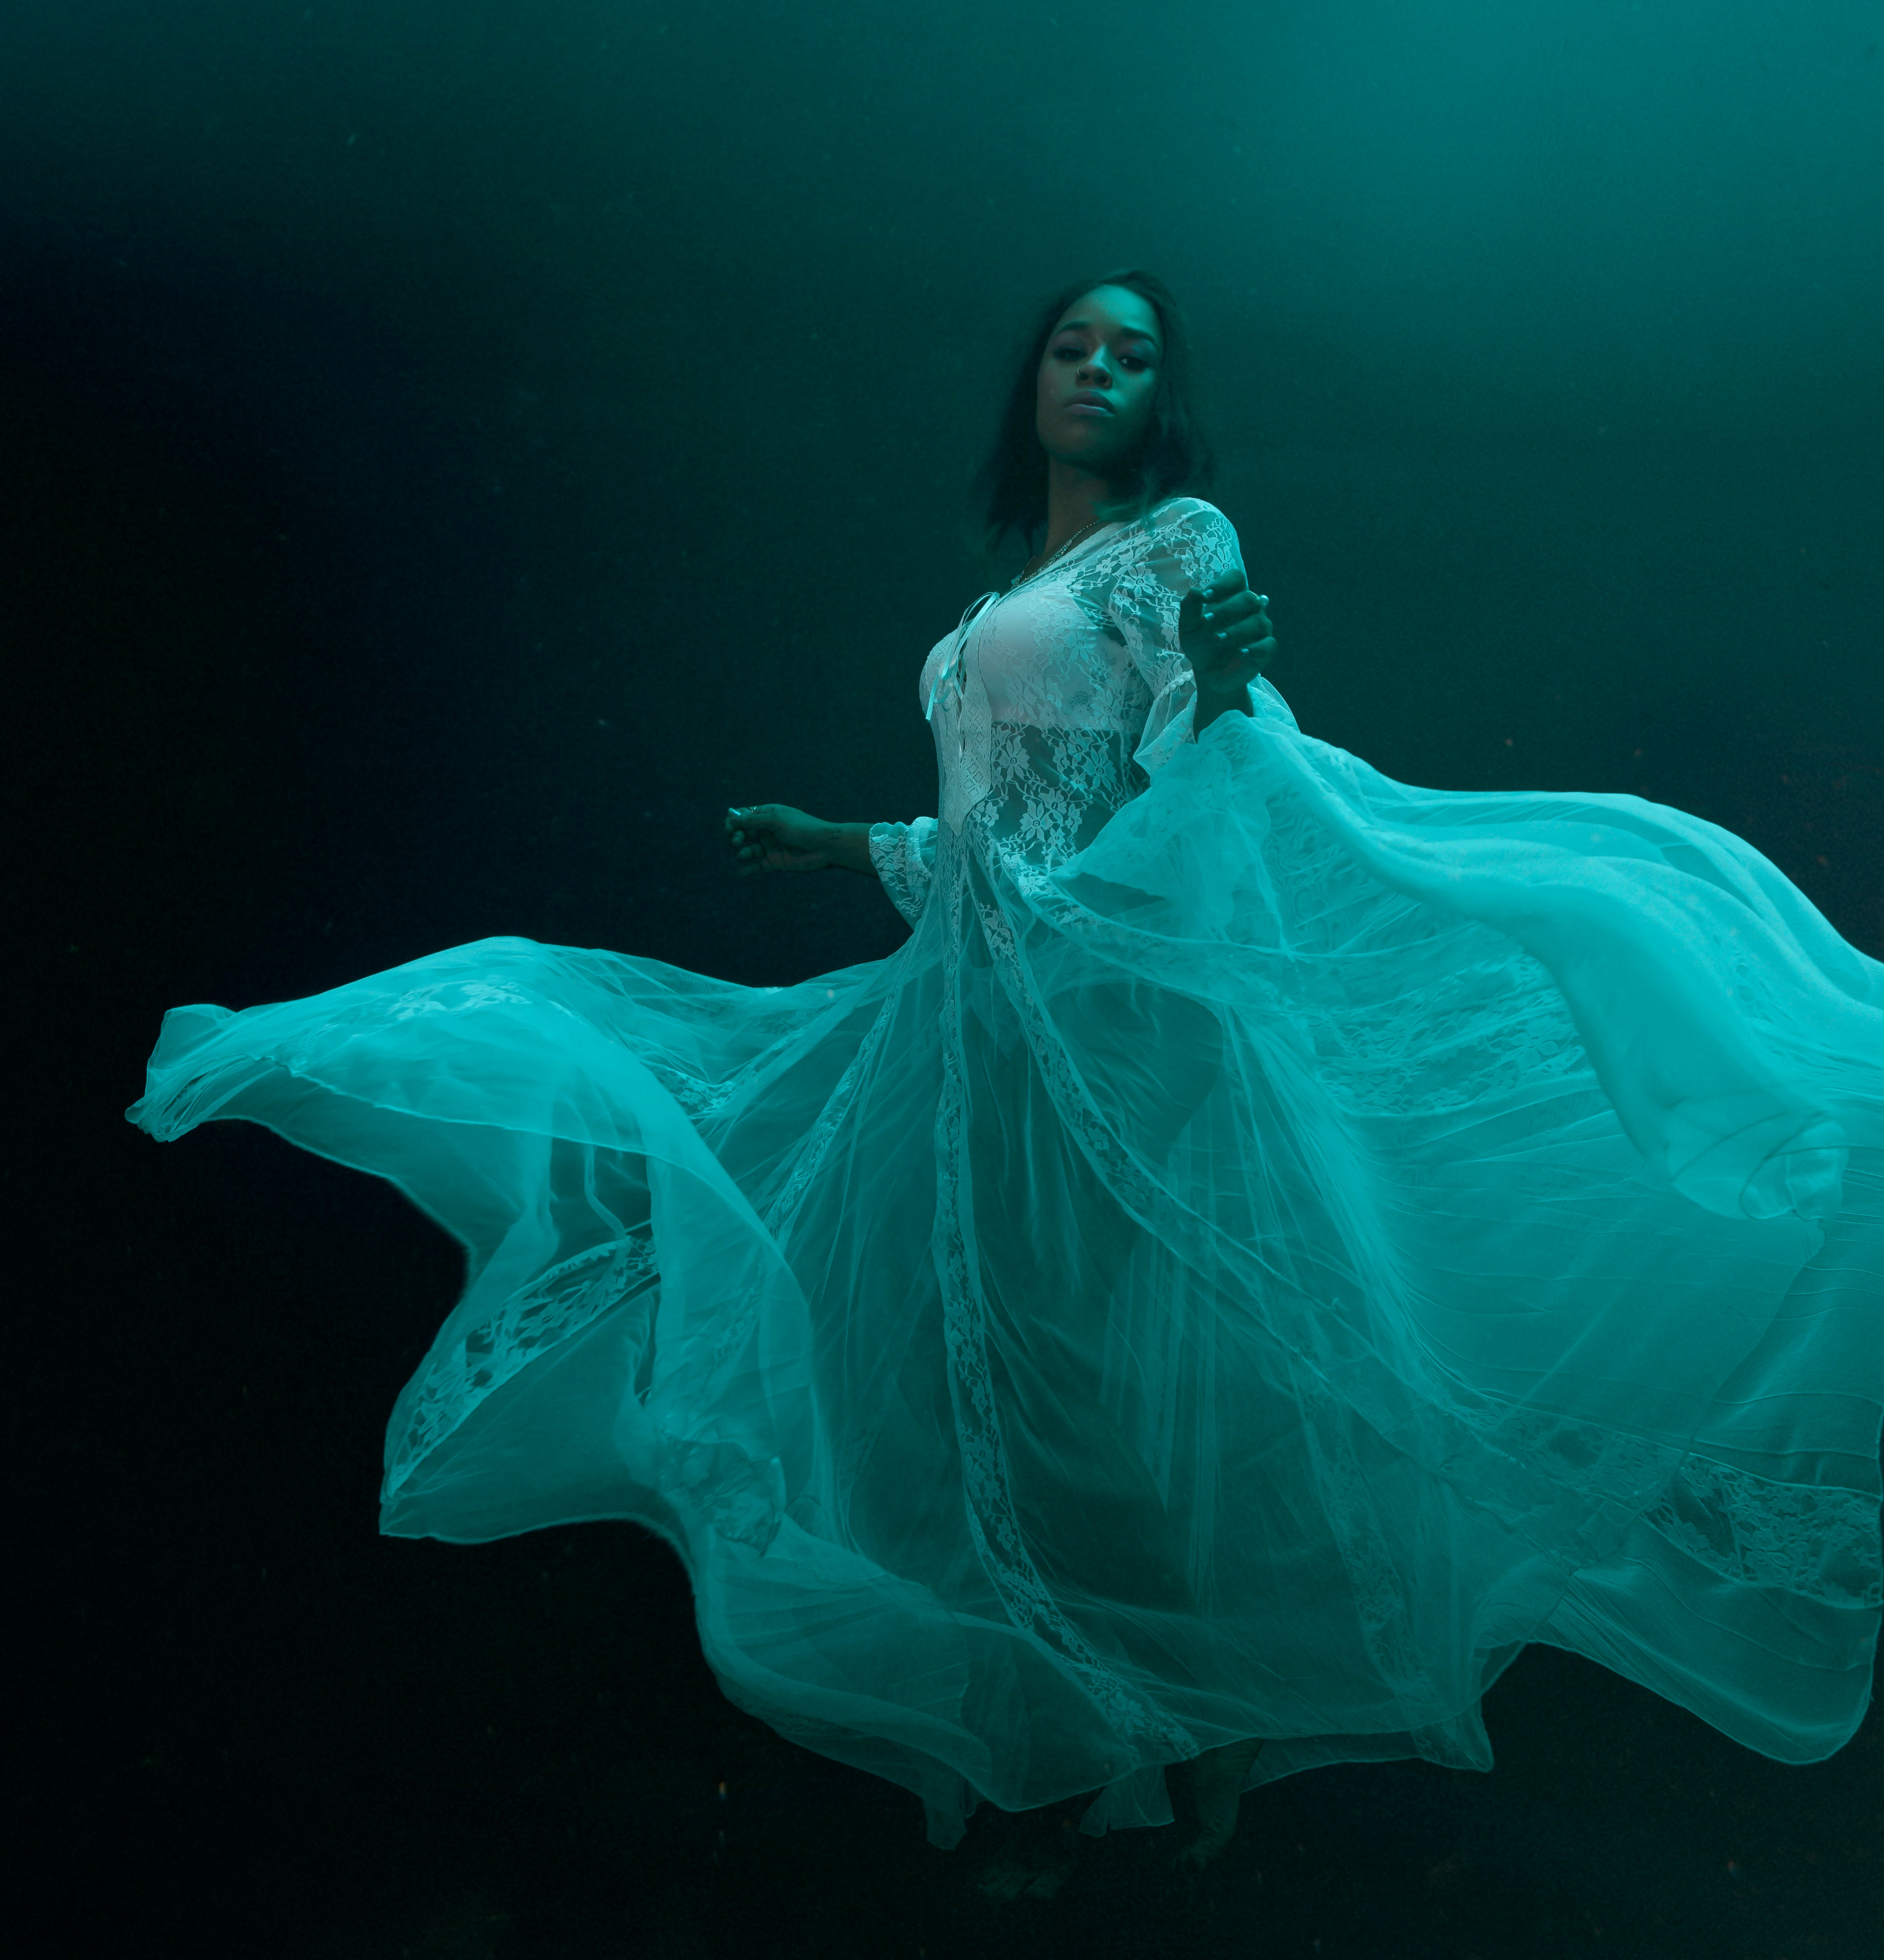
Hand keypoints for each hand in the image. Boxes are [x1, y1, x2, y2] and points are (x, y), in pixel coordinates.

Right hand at [723, 803, 833, 876]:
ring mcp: (772, 846)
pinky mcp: (776, 862)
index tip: (730, 828)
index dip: (733, 822)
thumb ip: (753, 820)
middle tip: (737, 842)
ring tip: (744, 855)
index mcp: (768, 815)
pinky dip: (748, 870)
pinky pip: (758, 866)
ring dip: (742, 853)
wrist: (826, 847)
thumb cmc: (803, 829)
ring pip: (748, 850)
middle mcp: (768, 830)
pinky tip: (741, 873)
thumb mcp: (776, 821)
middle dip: (735, 837)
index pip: (743, 816)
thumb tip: (730, 815)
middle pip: (742, 833)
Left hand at [1177, 573, 1276, 703]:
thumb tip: (1194, 592)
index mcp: (1232, 597)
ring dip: (1236, 631)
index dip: (1222, 585)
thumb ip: (1190, 609)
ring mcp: (1260, 629)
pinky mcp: (1265, 649)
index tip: (1204, 598)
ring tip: (1217, 640)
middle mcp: (1251, 609)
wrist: (1208, 673)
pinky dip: (1254, 649)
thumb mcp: (1189, 628)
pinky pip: (1268, 645)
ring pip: (1258, 622)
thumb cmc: (1200, 644)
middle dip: (1226, 609)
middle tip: (1206, 621)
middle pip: (1248, 599)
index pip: (1236, 579)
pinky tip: (1240, 653)